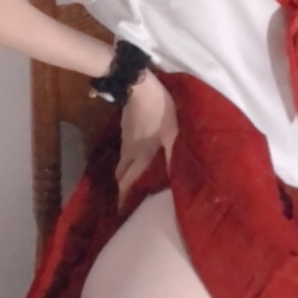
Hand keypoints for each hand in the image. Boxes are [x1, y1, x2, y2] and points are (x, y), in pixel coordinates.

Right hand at [115, 73, 177, 202]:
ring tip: (130, 181)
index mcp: (140, 156)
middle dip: (122, 188)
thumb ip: (173, 156)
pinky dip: (127, 159)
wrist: (138, 86)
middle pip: (121, 174)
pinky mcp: (125, 129)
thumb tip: (177, 179)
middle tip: (125, 199)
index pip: (128, 182)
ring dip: (124, 174)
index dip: (124, 198)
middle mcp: (129, 151)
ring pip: (122, 162)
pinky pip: (124, 151)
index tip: (120, 212)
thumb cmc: (159, 111)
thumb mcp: (172, 134)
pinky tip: (135, 157)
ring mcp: (125, 139)